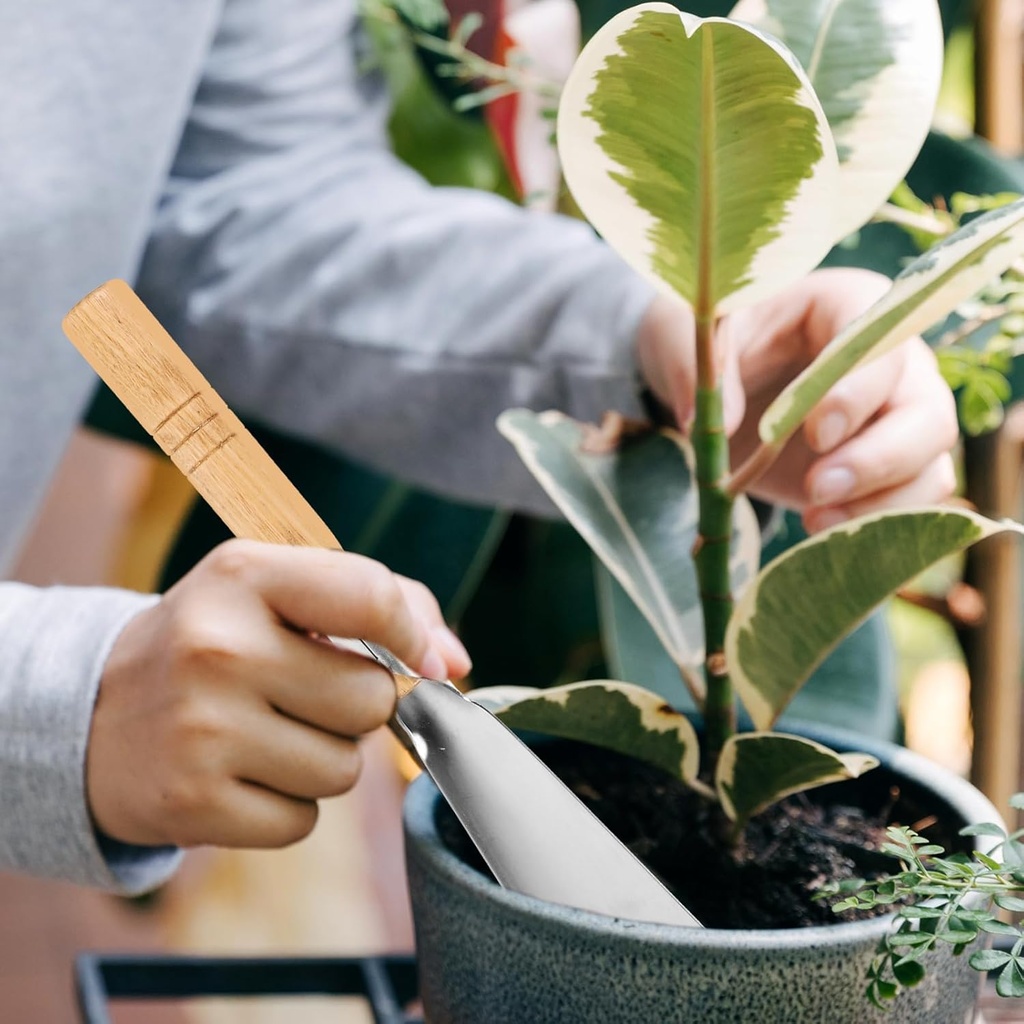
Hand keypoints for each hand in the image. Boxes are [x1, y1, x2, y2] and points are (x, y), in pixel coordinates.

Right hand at [87, 540, 470, 849]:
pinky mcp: (192, 803)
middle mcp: (219, 646)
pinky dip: (286, 805)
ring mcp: (202, 728)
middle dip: (354, 705)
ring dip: (321, 758)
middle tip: (299, 693)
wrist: (94, 714)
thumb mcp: (277, 592)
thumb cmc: (215, 642)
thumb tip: (454, 664)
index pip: (371, 596)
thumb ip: (381, 604)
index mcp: (246, 575)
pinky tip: (240, 773)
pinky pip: (302, 821)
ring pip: (343, 770)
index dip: (413, 634)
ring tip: (264, 731)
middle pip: (371, 700)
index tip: (420, 658)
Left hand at [635, 268, 957, 532]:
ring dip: (882, 502)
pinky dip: (876, 522)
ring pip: (931, 462)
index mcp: (845, 306)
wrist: (713, 381)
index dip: (857, 391)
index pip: (880, 342)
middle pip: (927, 410)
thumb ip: (699, 371)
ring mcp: (895, 417)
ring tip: (816, 520)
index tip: (815, 434)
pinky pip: (913, 499)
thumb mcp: (685, 336)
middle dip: (879, 459)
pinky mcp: (884, 467)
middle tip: (817, 489)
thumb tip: (710, 428)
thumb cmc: (707, 341)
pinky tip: (821, 531)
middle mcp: (890, 362)